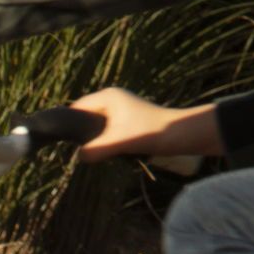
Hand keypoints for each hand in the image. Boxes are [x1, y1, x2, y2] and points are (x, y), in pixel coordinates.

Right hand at [69, 88, 222, 163]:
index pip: (77, 108)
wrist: (182, 134)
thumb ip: (93, 150)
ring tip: (109, 151)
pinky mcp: (129, 119)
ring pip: (97, 126)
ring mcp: (122, 108)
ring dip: (99, 141)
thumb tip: (79, 156)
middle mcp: (113, 98)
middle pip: (86, 117)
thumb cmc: (150, 133)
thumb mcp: (117, 143)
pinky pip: (108, 130)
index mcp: (108, 96)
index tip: (72, 144)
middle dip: (87, 136)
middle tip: (94, 150)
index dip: (71, 126)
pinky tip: (117, 151)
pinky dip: (109, 141)